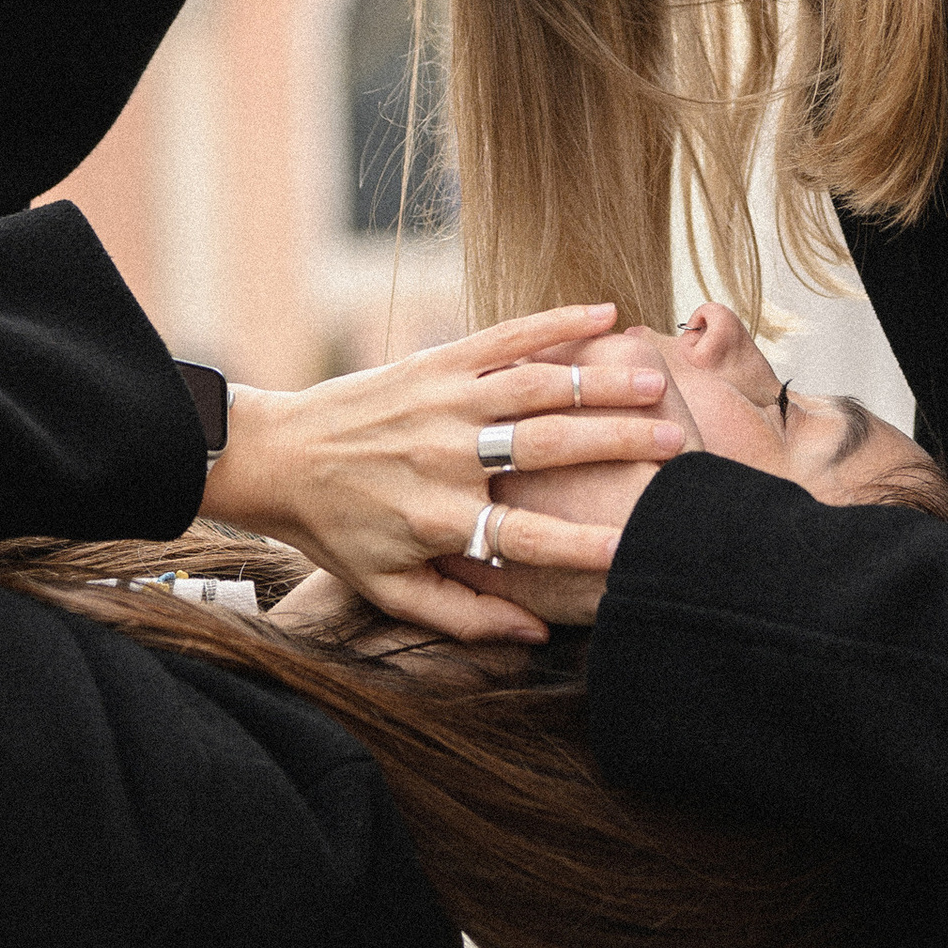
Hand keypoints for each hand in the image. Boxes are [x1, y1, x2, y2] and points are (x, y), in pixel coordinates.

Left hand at [202, 303, 682, 642]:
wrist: (274, 457)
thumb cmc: (337, 531)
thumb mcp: (390, 589)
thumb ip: (464, 615)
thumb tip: (537, 633)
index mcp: (438, 519)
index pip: (525, 536)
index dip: (582, 544)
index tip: (637, 548)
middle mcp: (444, 457)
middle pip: (544, 447)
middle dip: (614, 442)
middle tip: (674, 443)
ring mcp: (440, 402)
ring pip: (532, 386)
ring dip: (597, 381)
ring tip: (653, 381)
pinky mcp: (433, 362)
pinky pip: (503, 338)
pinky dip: (554, 322)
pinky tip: (604, 313)